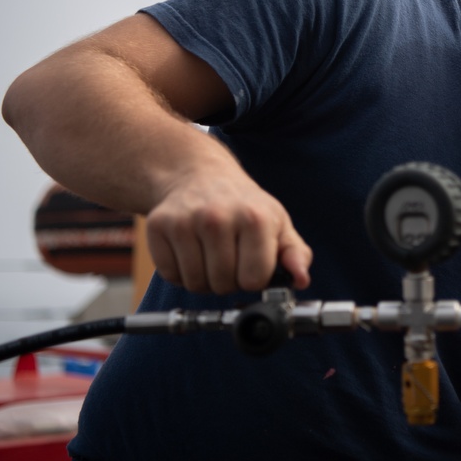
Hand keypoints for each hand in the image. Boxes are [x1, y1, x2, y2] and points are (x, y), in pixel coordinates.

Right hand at [144, 168, 311, 294]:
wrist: (199, 175)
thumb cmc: (244, 205)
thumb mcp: (277, 223)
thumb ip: (295, 253)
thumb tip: (302, 278)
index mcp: (255, 218)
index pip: (254, 280)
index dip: (254, 278)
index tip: (252, 263)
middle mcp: (218, 217)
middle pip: (224, 285)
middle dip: (229, 280)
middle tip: (230, 257)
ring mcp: (185, 221)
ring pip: (196, 284)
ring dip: (204, 279)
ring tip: (211, 254)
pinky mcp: (159, 226)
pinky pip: (170, 275)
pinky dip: (180, 273)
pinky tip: (190, 251)